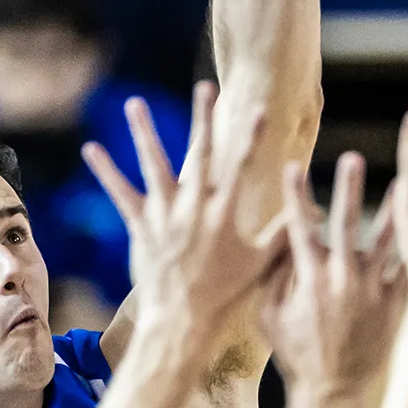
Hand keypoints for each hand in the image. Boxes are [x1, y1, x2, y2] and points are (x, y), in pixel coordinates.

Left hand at [83, 82, 287, 349]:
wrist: (182, 320)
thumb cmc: (225, 294)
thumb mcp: (261, 263)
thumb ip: (285, 234)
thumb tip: (316, 214)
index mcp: (224, 213)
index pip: (241, 166)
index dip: (251, 136)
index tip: (257, 108)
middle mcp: (193, 208)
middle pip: (200, 153)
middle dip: (203, 118)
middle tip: (205, 87)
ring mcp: (164, 215)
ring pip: (153, 164)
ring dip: (144, 132)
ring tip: (135, 104)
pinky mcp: (139, 226)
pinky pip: (120, 193)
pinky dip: (106, 171)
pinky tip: (92, 149)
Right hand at [259, 152, 403, 394]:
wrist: (332, 391)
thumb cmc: (296, 354)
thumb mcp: (269, 317)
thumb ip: (273, 277)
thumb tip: (280, 240)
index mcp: (309, 279)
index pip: (299, 228)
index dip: (295, 196)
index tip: (293, 167)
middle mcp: (341, 279)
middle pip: (344, 224)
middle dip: (346, 189)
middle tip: (351, 159)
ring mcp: (370, 290)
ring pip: (383, 241)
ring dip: (391, 209)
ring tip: (404, 181)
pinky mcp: (392, 303)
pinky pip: (405, 267)